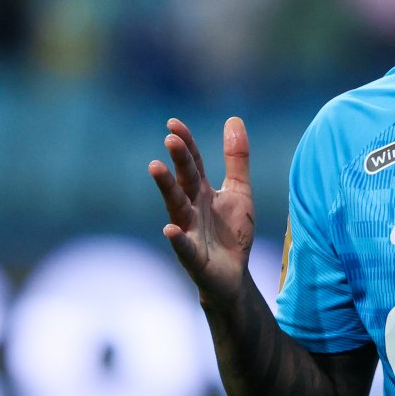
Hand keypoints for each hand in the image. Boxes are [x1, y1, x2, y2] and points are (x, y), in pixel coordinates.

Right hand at [148, 117, 255, 302]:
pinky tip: (170, 229)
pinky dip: (177, 239)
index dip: (186, 144)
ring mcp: (189, 231)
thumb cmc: (231, 232)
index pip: (193, 163)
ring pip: (176, 207)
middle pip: (184, 180)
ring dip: (166, 188)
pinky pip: (183, 247)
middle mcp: (191, 208)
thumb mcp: (239, 191)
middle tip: (170, 138)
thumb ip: (237, 159)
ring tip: (155, 166)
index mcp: (202, 192)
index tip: (173, 123)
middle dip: (178, 160)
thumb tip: (234, 119)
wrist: (234, 275)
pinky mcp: (193, 257)